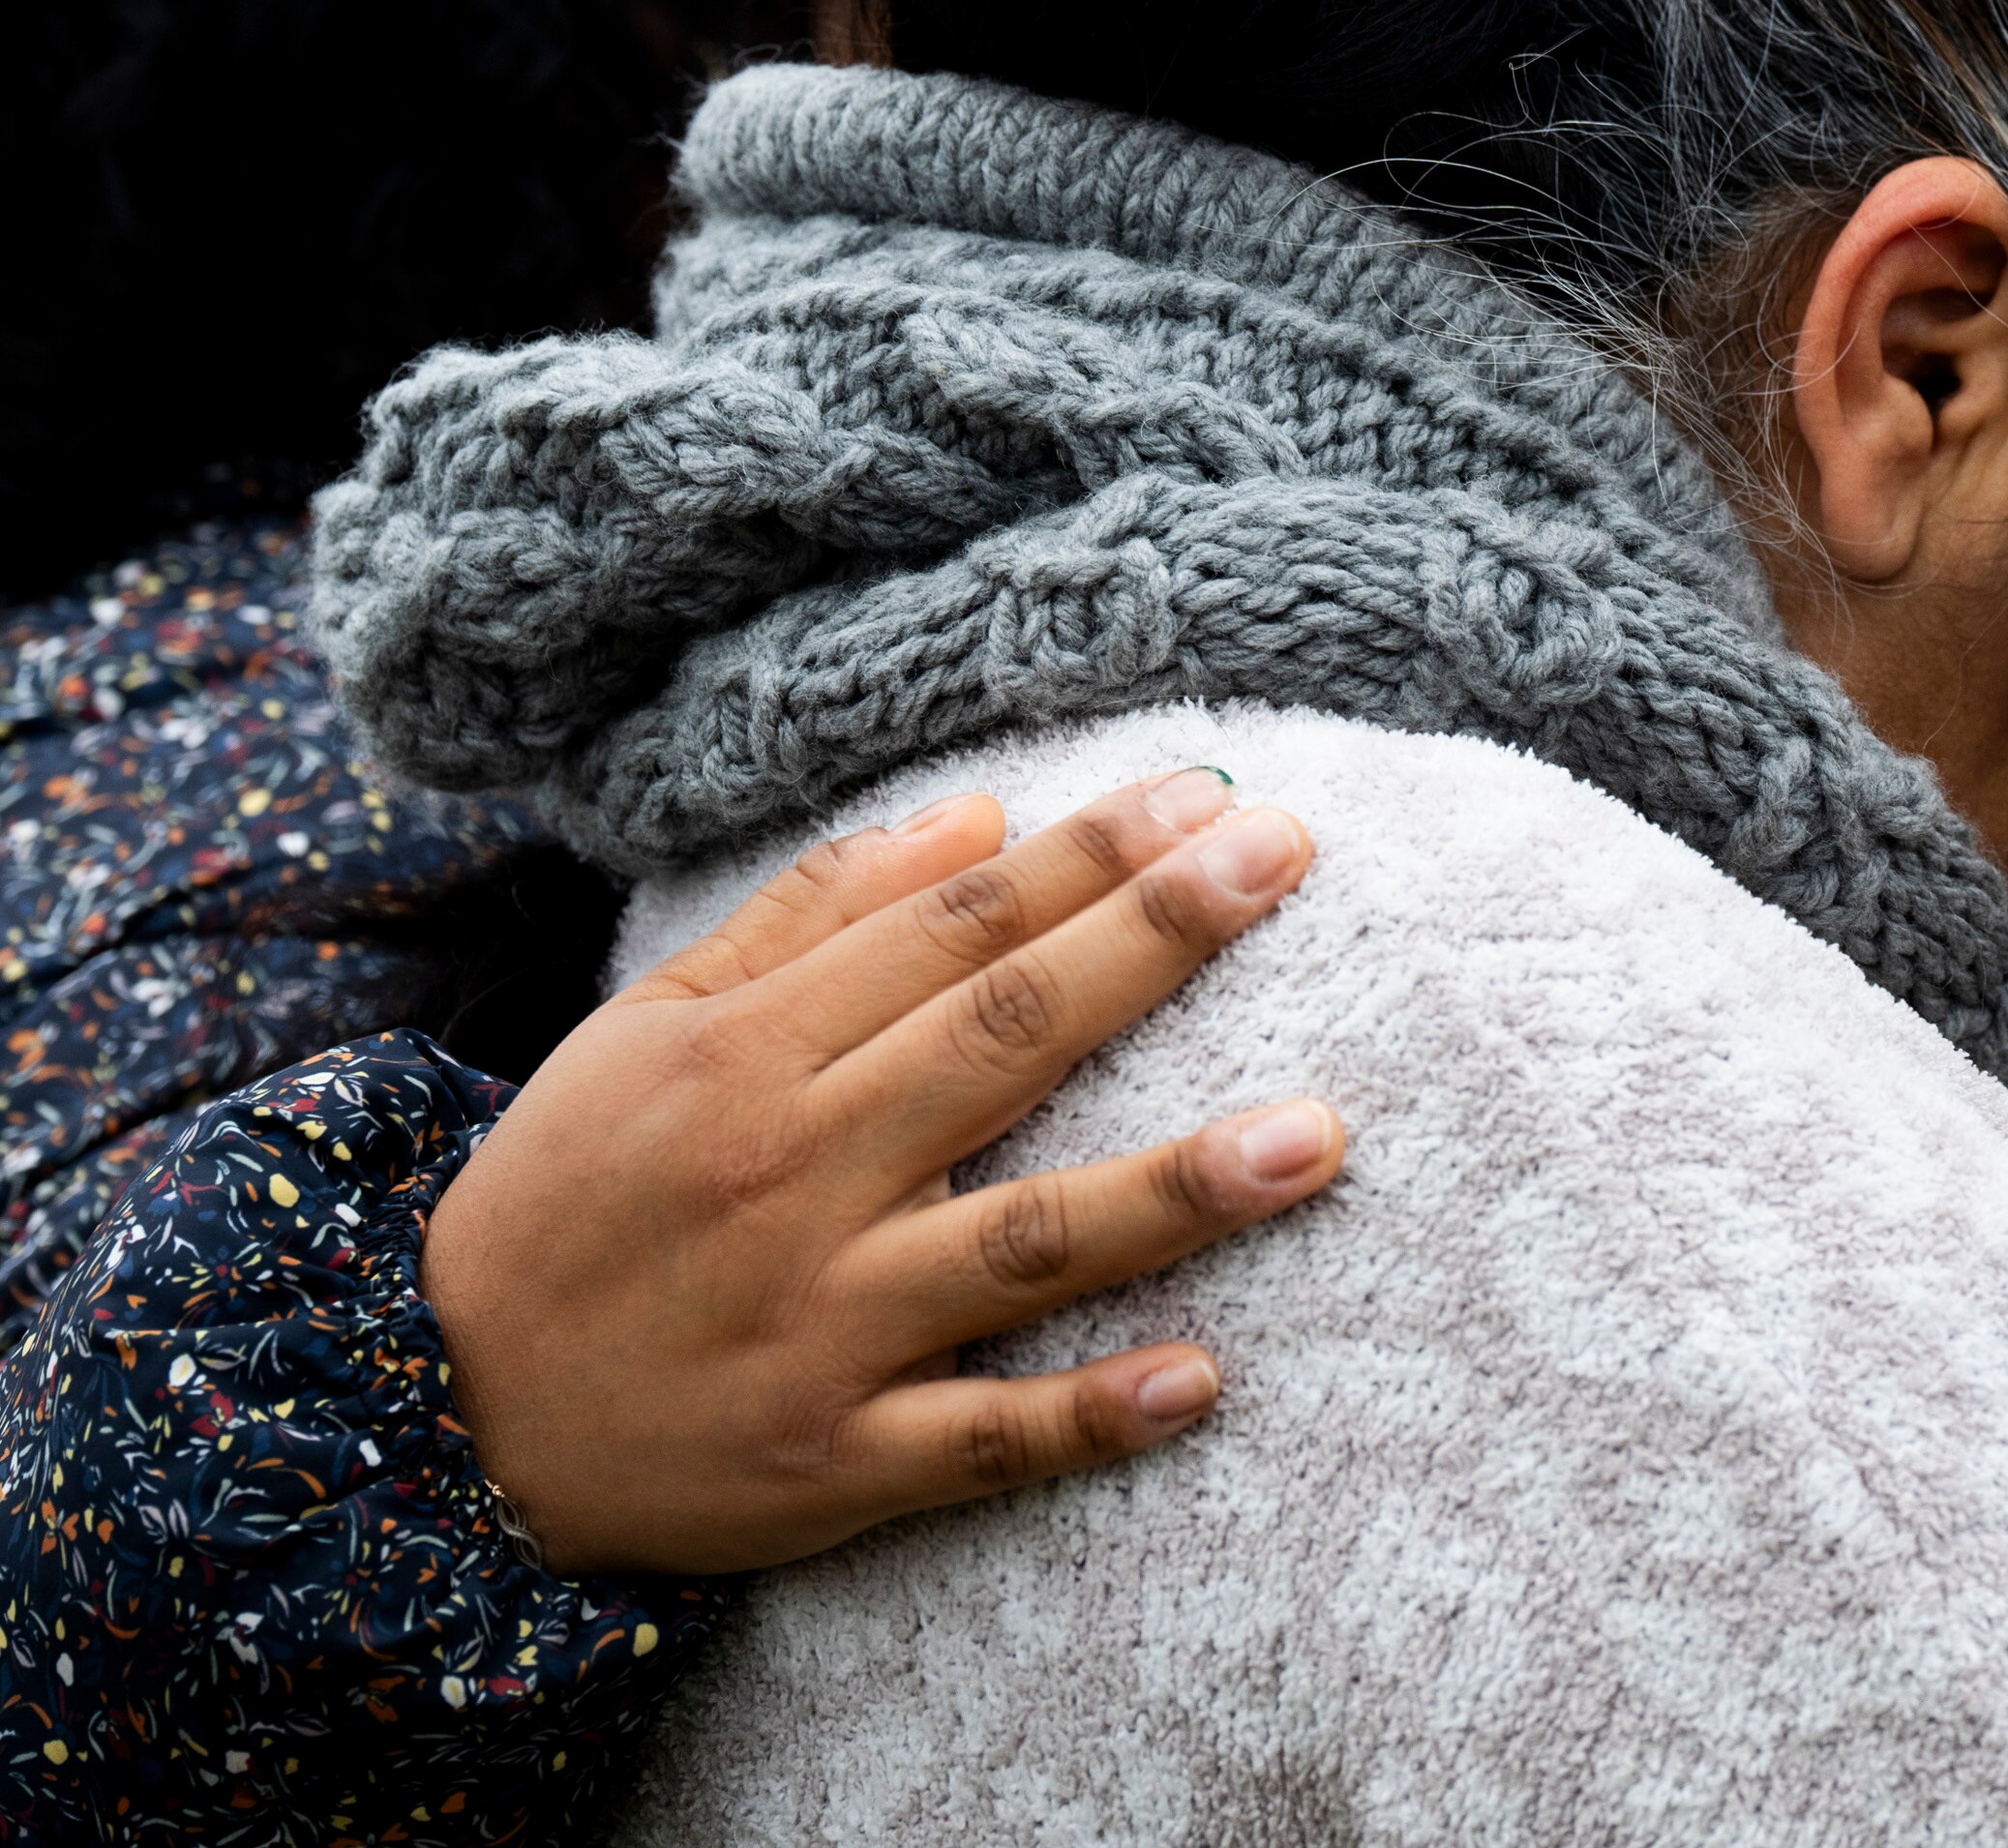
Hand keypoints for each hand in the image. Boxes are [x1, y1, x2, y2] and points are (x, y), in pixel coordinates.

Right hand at [418, 769, 1338, 1574]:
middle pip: (1002, 1040)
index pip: (951, 930)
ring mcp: (821, 1325)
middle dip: (1152, 942)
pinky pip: (980, 1439)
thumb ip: (809, 915)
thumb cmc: (573, 1199)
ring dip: (1172, 1189)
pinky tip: (1201, 1379)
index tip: (1208, 798)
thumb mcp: (649, 1029)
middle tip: (1284, 858)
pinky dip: (1086, 1414)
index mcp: (747, 1057)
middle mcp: (795, 1176)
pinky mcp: (832, 1461)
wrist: (441, 1422)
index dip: (1087, 857)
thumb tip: (978, 816)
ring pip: (1020, 1243)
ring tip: (1313, 1139)